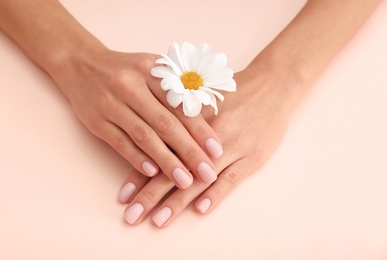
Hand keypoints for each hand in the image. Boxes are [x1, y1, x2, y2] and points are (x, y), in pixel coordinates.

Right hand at [52, 49, 221, 188]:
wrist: (81, 64)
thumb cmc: (127, 71)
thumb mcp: (152, 69)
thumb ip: (177, 88)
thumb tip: (209, 117)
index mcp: (152, 71)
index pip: (181, 105)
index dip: (201, 130)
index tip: (216, 151)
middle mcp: (132, 86)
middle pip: (166, 124)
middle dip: (189, 152)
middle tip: (208, 174)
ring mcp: (111, 104)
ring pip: (144, 136)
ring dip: (167, 162)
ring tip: (185, 182)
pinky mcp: (96, 120)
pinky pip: (119, 143)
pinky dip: (137, 159)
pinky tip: (153, 173)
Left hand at [118, 66, 298, 225]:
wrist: (272, 86)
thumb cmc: (232, 93)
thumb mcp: (202, 98)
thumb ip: (177, 117)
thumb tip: (148, 137)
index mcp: (191, 119)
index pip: (159, 151)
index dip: (139, 174)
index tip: (123, 195)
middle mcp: (208, 135)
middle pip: (175, 169)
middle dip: (151, 195)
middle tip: (132, 216)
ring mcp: (232, 146)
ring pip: (200, 178)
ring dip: (178, 202)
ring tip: (158, 221)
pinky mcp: (252, 157)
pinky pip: (232, 178)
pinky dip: (216, 194)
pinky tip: (200, 209)